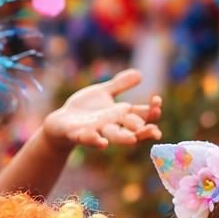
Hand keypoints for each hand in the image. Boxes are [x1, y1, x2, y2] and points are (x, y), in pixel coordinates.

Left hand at [42, 69, 162, 151]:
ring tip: (132, 140)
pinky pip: (87, 139)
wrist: (61, 122)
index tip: (157, 103)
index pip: (140, 115)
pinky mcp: (78, 135)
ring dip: (123, 139)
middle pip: (131, 130)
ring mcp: (96, 131)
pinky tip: (102, 143)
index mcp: (119, 115)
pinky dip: (94, 140)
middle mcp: (111, 126)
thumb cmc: (85, 109)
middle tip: (155, 131)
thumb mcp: (103, 92)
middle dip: (143, 131)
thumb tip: (141, 74)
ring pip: (113, 137)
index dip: (151, 111)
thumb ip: (120, 84)